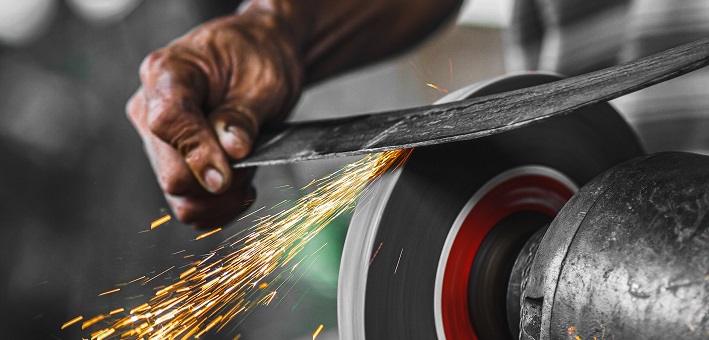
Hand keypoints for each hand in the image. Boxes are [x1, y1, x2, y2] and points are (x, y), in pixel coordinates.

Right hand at [127, 8, 303, 227]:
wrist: (262, 56)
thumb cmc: (259, 58)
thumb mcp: (262, 80)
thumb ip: (243, 116)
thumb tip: (231, 152)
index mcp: (166, 73)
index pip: (167, 123)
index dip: (200, 154)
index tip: (230, 173)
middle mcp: (150, 108)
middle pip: (173, 174)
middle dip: (220, 181)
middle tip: (252, 162)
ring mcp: (156, 141)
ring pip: (180, 198)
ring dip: (221, 200)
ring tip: (248, 174)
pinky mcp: (171, 164)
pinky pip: (188, 206)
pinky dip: (218, 207)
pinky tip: (240, 187)